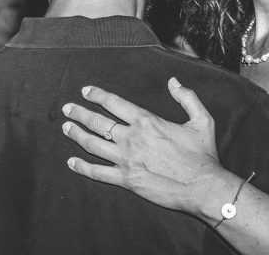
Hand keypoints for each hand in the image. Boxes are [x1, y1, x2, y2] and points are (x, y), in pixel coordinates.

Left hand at [61, 77, 227, 214]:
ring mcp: (126, 160)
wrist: (202, 187)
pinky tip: (71, 162)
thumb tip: (173, 82)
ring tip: (66, 127)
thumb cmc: (202, 154)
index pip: (115, 103)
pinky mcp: (126, 180)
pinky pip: (97, 173)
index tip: (86, 91)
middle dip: (80, 113)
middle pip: (98, 122)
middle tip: (67, 108)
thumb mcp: (201, 119)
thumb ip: (187, 97)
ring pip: (93, 144)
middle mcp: (132, 138)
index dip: (98, 95)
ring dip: (76, 134)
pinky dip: (81, 167)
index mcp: (147, 121)